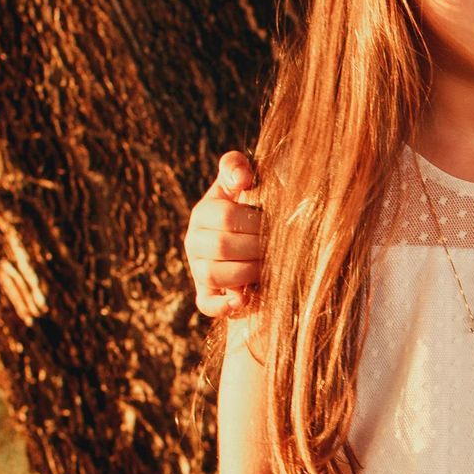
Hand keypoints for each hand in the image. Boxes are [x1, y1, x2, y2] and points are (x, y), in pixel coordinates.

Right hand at [186, 151, 265, 317]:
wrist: (254, 247)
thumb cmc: (252, 211)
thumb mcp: (244, 184)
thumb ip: (237, 168)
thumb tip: (243, 180)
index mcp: (204, 212)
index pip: (226, 216)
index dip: (255, 222)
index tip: (273, 223)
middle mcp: (194, 241)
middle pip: (221, 245)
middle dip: (256, 247)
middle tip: (278, 248)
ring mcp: (198, 270)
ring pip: (215, 274)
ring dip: (248, 272)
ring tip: (268, 267)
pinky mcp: (206, 295)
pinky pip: (207, 304)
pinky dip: (224, 305)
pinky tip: (243, 300)